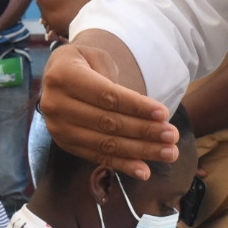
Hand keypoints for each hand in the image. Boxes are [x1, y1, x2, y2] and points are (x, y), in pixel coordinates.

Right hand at [41, 43, 177, 179]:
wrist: (57, 77)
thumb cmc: (84, 63)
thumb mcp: (96, 56)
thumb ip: (114, 77)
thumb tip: (141, 109)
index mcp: (64, 76)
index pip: (107, 96)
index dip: (136, 106)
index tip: (164, 114)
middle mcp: (56, 104)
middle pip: (108, 122)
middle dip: (144, 131)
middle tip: (171, 136)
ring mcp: (59, 128)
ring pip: (105, 143)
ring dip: (140, 151)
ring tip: (168, 153)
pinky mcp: (66, 145)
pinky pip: (98, 157)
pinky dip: (123, 165)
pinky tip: (144, 171)